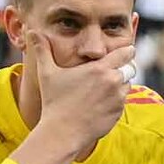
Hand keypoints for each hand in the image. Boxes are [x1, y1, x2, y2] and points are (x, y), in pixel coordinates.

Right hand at [30, 30, 134, 150]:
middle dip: (124, 68)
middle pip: (131, 68)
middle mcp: (113, 82)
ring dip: (120, 85)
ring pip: (128, 85)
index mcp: (100, 69)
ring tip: (102, 89)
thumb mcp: (47, 74)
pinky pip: (123, 102)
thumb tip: (31, 31)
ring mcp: (118, 99)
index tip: (120, 54)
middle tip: (111, 72)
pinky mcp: (118, 113)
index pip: (127, 52)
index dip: (125, 52)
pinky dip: (116, 100)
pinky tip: (99, 104)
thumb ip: (43, 50)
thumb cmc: (54, 102)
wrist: (62, 133)